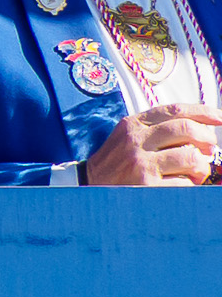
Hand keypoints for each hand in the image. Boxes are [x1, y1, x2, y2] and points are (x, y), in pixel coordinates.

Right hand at [87, 105, 218, 187]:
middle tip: (209, 149)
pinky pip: (184, 183)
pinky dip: (190, 185)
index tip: (221, 118)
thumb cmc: (116, 164)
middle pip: (186, 129)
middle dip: (207, 139)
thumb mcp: (129, 138)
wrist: (87, 186)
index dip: (203, 112)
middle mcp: (136, 140)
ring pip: (190, 157)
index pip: (175, 110)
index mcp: (134, 124)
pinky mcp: (146, 185)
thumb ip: (157, 130)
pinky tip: (182, 185)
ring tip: (195, 173)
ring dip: (200, 166)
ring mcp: (140, 163)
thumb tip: (201, 132)